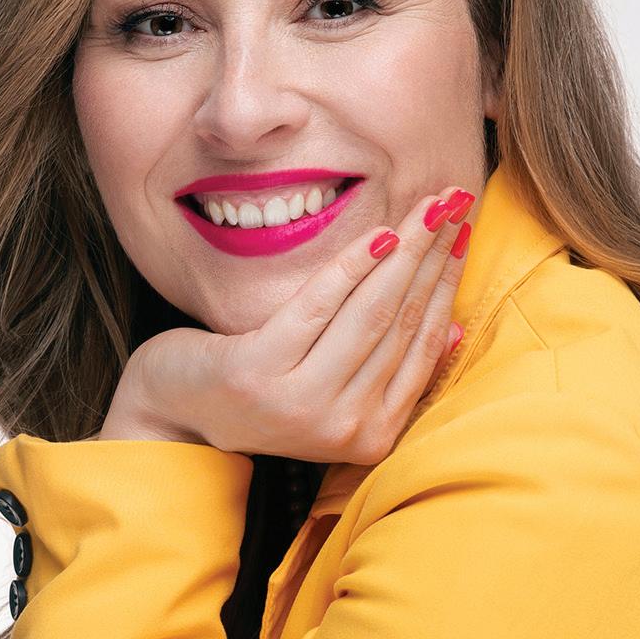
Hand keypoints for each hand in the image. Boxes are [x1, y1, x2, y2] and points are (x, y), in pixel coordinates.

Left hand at [110, 182, 474, 464]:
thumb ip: (387, 370)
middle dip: (434, 254)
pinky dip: (353, 265)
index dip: (448, 283)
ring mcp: (301, 405)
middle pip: (403, 321)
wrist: (175, 411)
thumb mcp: (330, 386)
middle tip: (457, 202)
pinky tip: (380, 232)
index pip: (423, 346)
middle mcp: (343, 428)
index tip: (464, 232)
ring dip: (407, 250)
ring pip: (370, 312)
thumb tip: (451, 331)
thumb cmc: (259, 389)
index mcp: (371, 436)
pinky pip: (318, 306)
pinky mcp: (258, 374)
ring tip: (431, 205)